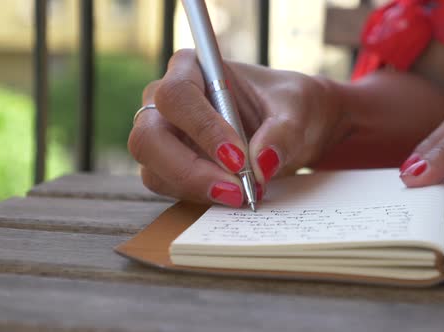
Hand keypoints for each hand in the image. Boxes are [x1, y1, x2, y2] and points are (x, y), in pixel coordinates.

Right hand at [128, 49, 345, 206]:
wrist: (288, 128)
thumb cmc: (285, 105)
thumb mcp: (296, 109)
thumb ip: (283, 131)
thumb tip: (261, 164)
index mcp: (190, 68)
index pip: (177, 96)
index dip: (202, 129)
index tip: (238, 158)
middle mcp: (164, 101)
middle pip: (148, 137)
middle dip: (189, 169)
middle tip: (235, 189)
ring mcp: (161, 135)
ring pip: (153, 168)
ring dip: (195, 188)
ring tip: (241, 195)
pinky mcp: (167, 165)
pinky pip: (166, 186)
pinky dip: (197, 196)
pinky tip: (231, 195)